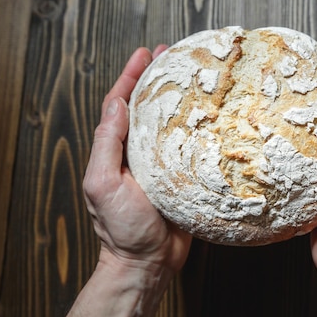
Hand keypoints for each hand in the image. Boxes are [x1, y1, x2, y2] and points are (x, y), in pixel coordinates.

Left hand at [82, 45, 191, 273]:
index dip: (131, 76)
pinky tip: (213, 116)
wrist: (149, 263)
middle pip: (148, 106)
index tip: (145, 53)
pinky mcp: (184, 177)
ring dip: (181, 98)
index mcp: (117, 150)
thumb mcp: (103, 183)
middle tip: (173, 54)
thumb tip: (116, 104)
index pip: (121, 103)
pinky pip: (192, 146)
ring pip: (171, 123)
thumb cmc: (122, 228)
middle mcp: (138, 152)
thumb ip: (107, 144)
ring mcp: (163, 164)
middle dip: (157, 78)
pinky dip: (200, 127)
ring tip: (195, 75)